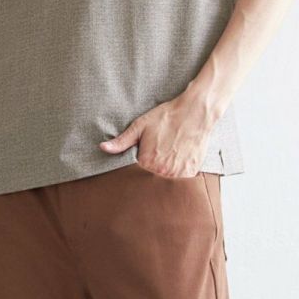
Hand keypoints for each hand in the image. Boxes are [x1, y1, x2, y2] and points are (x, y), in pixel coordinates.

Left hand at [99, 91, 215, 178]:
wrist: (195, 112)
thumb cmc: (168, 118)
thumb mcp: (141, 126)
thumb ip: (122, 141)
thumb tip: (103, 148)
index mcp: (148, 163)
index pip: (134, 179)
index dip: (132, 176)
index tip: (133, 171)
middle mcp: (163, 172)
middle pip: (150, 184)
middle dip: (146, 180)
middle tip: (151, 164)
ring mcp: (179, 174)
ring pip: (165, 186)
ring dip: (161, 180)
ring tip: (163, 164)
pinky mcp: (191, 172)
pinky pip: (180, 184)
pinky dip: (175, 179)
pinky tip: (174, 166)